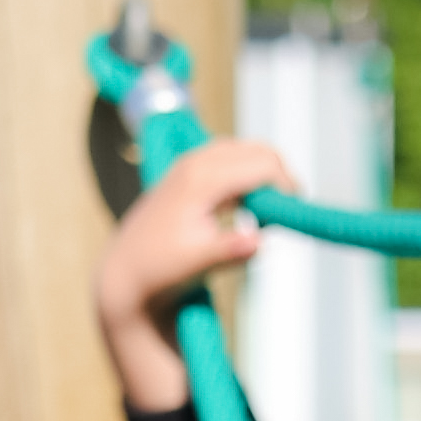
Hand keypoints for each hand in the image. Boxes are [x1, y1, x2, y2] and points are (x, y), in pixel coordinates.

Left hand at [96, 131, 286, 409]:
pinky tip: (246, 206)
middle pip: (258, 150)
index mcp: (201, 180)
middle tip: (285, 214)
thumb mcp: (198, 263)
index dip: (286, 187)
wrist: (127, 270)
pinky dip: (248, 175)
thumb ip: (230, 251)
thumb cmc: (160, 268)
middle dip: (280, 178)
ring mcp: (191, 164)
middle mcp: (195, 163)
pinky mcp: (189, 171)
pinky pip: (231, 158)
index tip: (293, 214)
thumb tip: (258, 243)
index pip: (262, 165)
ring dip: (265, 174)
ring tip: (266, 212)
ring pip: (245, 150)